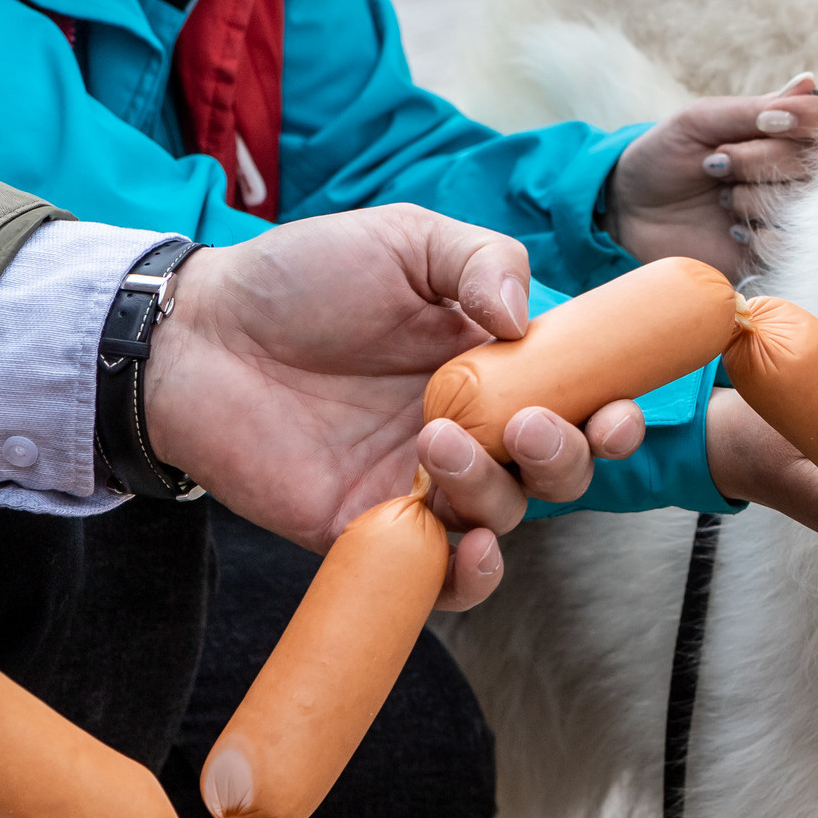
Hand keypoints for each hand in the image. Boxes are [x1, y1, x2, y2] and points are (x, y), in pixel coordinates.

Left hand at [144, 206, 640, 608]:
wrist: (199, 335)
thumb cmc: (299, 277)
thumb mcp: (405, 240)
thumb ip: (483, 262)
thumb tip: (528, 317)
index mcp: (495, 364)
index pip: (579, 398)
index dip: (614, 411)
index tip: (619, 407)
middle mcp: (472, 428)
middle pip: (559, 470)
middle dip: (568, 458)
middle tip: (529, 427)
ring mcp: (424, 483)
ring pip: (507, 517)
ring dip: (498, 492)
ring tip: (439, 443)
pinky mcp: (373, 530)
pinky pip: (442, 577)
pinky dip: (471, 576)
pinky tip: (468, 547)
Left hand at [607, 75, 817, 276]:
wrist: (630, 215)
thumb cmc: (664, 157)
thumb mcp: (700, 121)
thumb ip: (754, 108)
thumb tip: (810, 83)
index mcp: (785, 134)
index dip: (809, 121)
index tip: (769, 123)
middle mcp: (797, 174)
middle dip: (761, 161)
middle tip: (715, 164)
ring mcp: (790, 215)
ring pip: (807, 205)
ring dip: (757, 200)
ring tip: (723, 201)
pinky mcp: (778, 254)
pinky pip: (794, 244)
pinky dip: (762, 236)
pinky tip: (734, 232)